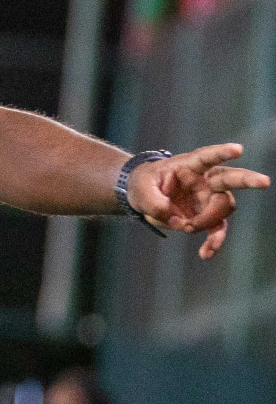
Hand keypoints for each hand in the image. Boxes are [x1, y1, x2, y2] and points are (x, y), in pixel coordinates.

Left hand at [127, 143, 268, 257]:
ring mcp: (210, 198)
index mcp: (189, 165)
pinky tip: (205, 253)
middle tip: (264, 182)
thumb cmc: (144, 184)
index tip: (238, 149)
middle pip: (231, 179)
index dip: (222, 153)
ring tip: (186, 228)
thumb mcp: (140, 190)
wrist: (144, 197)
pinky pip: (217, 230)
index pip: (207, 156)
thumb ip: (156, 203)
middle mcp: (205, 180)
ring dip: (208, 221)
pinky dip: (214, 242)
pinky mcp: (208, 217)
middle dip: (248, 180)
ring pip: (224, 208)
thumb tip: (179, 221)